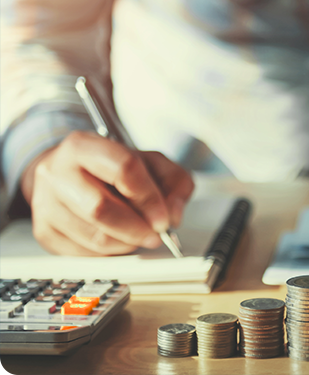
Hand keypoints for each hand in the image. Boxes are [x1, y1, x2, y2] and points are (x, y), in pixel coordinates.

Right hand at [21, 131, 194, 255]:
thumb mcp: (151, 163)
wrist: (70, 173)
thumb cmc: (113, 168)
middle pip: (100, 207)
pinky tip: (119, 240)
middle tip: (155, 235)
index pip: (123, 169)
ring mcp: (45, 202)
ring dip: (126, 243)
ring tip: (139, 236)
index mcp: (84, 145)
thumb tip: (174, 215)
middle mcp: (57, 171)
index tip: (164, 218)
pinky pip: (83, 253)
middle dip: (136, 227)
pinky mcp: (44, 230)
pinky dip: (110, 253)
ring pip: (93, 236)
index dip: (149, 198)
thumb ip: (174, 182)